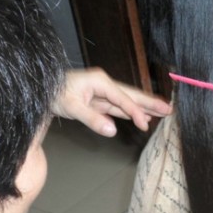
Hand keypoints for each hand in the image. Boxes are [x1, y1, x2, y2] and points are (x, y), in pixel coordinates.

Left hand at [52, 67, 171, 135]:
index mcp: (101, 82)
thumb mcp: (71, 107)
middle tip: (170, 109)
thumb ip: (92, 119)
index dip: (135, 112)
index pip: (123, 100)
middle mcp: (105, 84)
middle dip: (151, 103)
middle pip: (132, 95)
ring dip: (146, 107)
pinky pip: (120, 107)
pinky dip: (133, 112)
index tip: (146, 125)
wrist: (42, 89)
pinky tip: (144, 117)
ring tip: (164, 112)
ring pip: (129, 101)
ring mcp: (104, 92)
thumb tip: (112, 131)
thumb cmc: (55, 95)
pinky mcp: (101, 99)